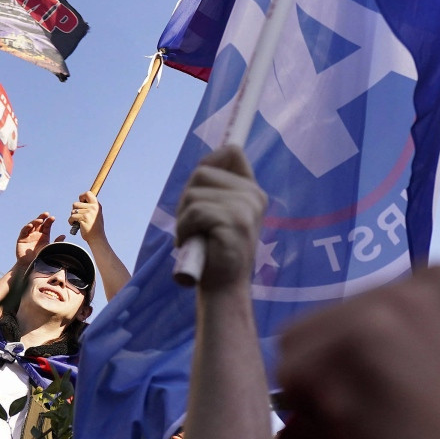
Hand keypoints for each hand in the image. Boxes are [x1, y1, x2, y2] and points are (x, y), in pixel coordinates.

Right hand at [15, 212, 58, 266]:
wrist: (32, 265)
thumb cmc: (42, 257)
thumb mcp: (51, 248)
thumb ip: (57, 242)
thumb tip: (64, 235)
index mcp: (44, 236)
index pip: (47, 226)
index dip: (49, 221)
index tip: (53, 218)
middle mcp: (36, 234)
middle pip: (39, 223)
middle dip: (42, 218)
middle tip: (46, 214)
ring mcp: (29, 236)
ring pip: (31, 225)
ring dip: (35, 221)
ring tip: (40, 220)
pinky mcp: (21, 239)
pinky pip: (24, 231)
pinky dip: (27, 227)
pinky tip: (31, 225)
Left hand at [68, 192, 103, 241]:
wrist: (97, 237)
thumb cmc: (94, 226)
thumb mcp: (95, 214)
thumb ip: (90, 206)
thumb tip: (81, 200)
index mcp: (97, 205)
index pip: (88, 193)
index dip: (82, 196)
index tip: (81, 202)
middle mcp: (93, 207)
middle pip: (75, 203)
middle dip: (75, 210)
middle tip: (80, 216)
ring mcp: (89, 212)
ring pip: (73, 210)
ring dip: (73, 217)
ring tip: (78, 221)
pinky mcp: (83, 218)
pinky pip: (71, 217)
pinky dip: (71, 221)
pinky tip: (75, 225)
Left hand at [174, 145, 267, 291]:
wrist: (224, 286)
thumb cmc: (216, 250)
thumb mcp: (218, 211)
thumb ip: (216, 186)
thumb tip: (217, 155)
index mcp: (253, 191)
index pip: (232, 153)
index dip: (212, 161)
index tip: (202, 184)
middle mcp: (254, 196)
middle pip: (202, 172)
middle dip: (188, 199)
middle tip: (196, 224)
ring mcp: (246, 208)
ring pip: (194, 194)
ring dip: (185, 218)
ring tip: (198, 236)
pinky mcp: (235, 221)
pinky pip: (194, 212)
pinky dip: (186, 229)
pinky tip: (196, 243)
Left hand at [278, 268, 439, 438]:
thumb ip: (420, 342)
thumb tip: (342, 345)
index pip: (369, 309)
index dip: (374, 369)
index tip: (420, 408)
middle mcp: (430, 280)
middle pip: (329, 323)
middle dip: (346, 379)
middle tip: (402, 429)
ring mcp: (396, 306)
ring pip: (302, 347)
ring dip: (328, 399)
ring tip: (389, 435)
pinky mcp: (361, 342)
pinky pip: (291, 380)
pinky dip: (316, 421)